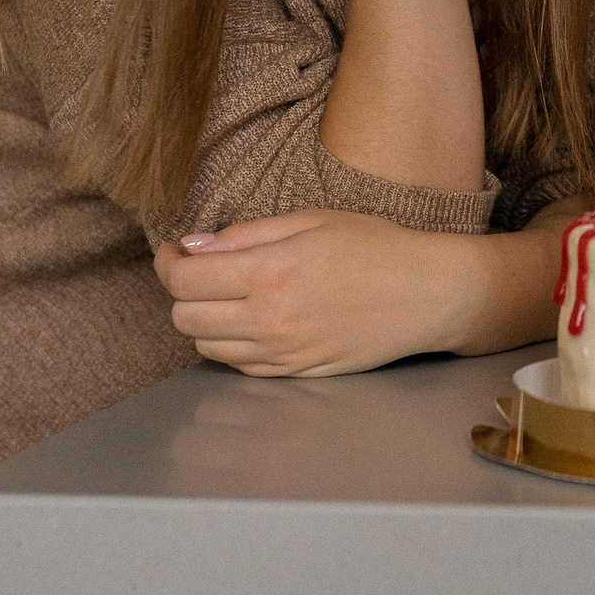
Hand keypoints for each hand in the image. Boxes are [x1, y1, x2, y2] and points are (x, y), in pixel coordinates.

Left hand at [155, 207, 477, 376]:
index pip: (184, 281)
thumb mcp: (311, 220)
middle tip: (202, 270)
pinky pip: (237, 366)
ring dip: (205, 319)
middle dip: (184, 291)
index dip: (168, 263)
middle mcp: (269, 320)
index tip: (175, 251)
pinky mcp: (294, 374)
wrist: (426, 294)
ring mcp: (281, 354)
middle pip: (185, 317)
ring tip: (229, 294)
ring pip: (206, 346)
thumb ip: (246, 234)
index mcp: (271, 273)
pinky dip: (231, 343)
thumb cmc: (375, 247)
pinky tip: (252, 319)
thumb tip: (193, 247)